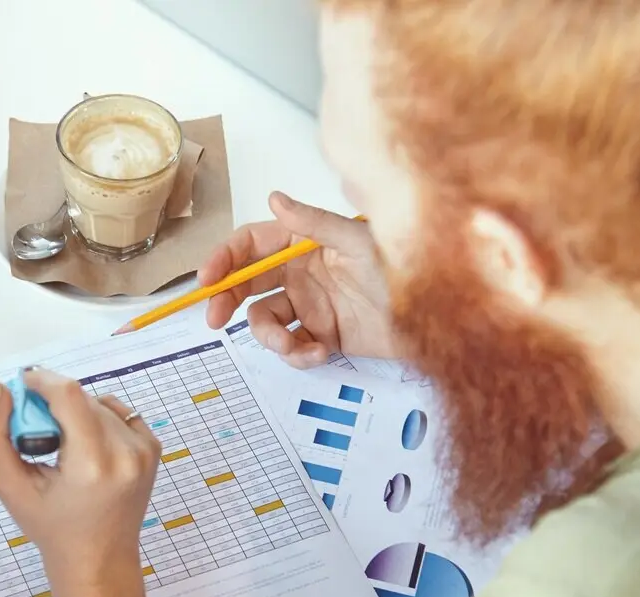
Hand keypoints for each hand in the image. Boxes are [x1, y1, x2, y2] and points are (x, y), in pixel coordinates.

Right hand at [0, 368, 160, 596]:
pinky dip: (98, 419)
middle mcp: (125, 453)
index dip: (42, 380)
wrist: (98, 559)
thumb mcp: (9, 488)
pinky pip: (119, 413)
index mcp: (92, 465)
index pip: (69, 395)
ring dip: (75, 413)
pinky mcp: (152, 449)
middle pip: (81, 399)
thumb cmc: (51, 528)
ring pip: (99, 404)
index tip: (24, 384)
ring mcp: (144, 450)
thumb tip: (0, 390)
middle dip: (53, 405)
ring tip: (62, 448)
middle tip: (36, 434)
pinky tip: (86, 446)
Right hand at [202, 191, 395, 368]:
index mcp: (303, 244)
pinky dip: (298, 355)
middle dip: (226, 301)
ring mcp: (309, 306)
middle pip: (246, 284)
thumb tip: (273, 198)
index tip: (207, 279)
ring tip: (293, 346)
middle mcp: (300, 273)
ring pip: (264, 321)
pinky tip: (320, 353)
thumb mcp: (357, 240)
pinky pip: (291, 347)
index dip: (224, 259)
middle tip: (214, 319)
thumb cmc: (403, 270)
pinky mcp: (320, 336)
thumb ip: (313, 222)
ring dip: (270, 337)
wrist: (431, 319)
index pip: (251, 246)